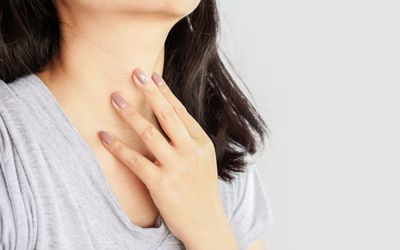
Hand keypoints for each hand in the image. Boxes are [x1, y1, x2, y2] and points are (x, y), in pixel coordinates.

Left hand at [97, 68, 237, 247]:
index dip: (165, 92)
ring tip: (115, 98)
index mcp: (201, 143)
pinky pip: (135, 160)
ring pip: (149, 133)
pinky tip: (104, 136)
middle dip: (149, 92)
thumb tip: (168, 118)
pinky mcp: (160, 184)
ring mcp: (176, 167)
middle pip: (167, 115)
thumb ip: (187, 140)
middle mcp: (190, 151)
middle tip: (134, 72)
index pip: (180, 112)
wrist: (206, 222)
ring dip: (129, 113)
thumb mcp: (202, 160)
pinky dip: (117, 147)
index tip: (152, 76)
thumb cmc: (201, 190)